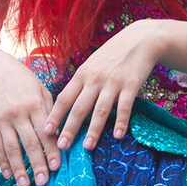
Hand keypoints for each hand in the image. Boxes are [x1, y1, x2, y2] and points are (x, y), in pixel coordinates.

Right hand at [0, 49, 56, 185]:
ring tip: (24, 185)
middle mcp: (18, 112)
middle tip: (44, 182)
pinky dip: (2, 161)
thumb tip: (58, 135)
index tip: (58, 166)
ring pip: (11, 148)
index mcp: (34, 103)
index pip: (45, 132)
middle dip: (37, 164)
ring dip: (18, 168)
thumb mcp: (40, 89)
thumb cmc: (22, 80)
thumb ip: (49, 111)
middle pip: (29, 143)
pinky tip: (8, 174)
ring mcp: (2, 119)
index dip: (51, 151)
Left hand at [47, 19, 171, 154]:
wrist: (141, 39)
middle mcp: (95, 78)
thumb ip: (82, 82)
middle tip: (61, 146)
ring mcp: (113, 81)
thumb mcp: (92, 64)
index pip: (64, 98)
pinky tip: (118, 135)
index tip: (45, 131)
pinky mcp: (131, 84)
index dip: (54, 115)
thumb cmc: (113, 54)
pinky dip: (121, 122)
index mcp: (82, 73)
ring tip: (87, 146)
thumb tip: (68, 104)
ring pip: (100, 110)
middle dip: (69, 128)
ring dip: (93, 130)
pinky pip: (125, 106)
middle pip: (79, 107)